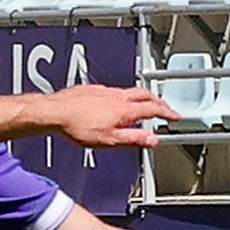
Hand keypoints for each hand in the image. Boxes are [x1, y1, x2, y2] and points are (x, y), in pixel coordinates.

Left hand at [41, 85, 176, 149]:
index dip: (167, 112)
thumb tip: (152, 140)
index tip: (175, 116)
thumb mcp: (110, 140)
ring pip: (131, 91)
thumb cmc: (77, 125)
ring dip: (143, 97)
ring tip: (145, 105)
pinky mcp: (94, 90)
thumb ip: (133, 139)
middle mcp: (118, 96)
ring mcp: (106, 91)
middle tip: (165, 108)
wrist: (55, 112)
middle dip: (159, 101)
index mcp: (125, 109)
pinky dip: (124, 96)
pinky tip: (117, 103)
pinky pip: (115, 91)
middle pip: (146, 95)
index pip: (154, 108)